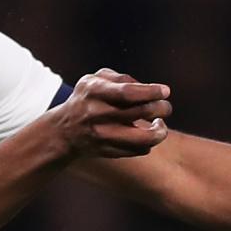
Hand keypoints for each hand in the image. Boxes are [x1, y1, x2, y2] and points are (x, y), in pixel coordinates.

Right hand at [52, 69, 171, 158]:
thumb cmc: (87, 98)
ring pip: (144, 139)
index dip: (151, 92)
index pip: (127, 92)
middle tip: (165, 107)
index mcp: (94, 92)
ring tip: (160, 123)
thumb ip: (121, 78)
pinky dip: (148, 142)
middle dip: (161, 108)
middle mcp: (97, 114)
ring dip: (160, 131)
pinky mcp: (109, 152)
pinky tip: (146, 134)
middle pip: (141, 112)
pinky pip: (139, 150)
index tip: (165, 91)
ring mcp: (103, 136)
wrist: (65, 131)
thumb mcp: (95, 79)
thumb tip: (150, 89)